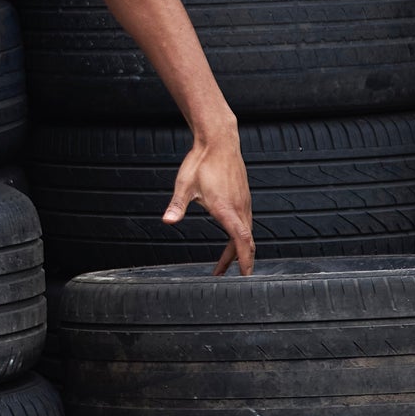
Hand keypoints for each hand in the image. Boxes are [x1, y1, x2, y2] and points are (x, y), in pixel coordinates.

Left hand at [163, 128, 254, 275]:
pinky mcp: (243, 197)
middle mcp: (240, 207)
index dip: (244, 259)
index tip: (246, 275)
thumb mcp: (184, 185)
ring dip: (238, 249)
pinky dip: (241, 236)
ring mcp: (244, 202)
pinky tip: (230, 239)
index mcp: (227, 208)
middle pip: (246, 241)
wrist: (219, 140)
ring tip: (225, 263)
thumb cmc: (202, 161)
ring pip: (246, 232)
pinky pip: (246, 222)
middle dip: (239, 260)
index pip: (241, 240)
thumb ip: (177, 205)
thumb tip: (168, 221)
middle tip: (226, 275)